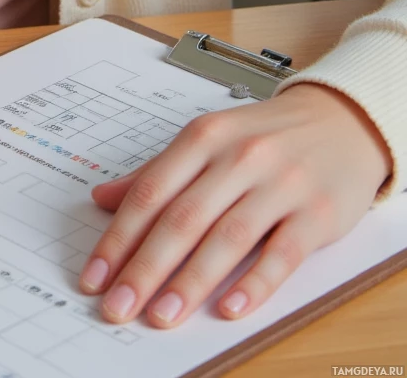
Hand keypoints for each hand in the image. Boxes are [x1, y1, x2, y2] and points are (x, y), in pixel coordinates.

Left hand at [77, 81, 392, 327]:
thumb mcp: (208, 140)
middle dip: (145, 268)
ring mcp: (280, 185)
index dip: (119, 238)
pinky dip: (254, 283)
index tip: (94, 277)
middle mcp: (239, 158)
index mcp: (204, 137)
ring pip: (227, 238)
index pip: (151, 192)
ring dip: (190, 282)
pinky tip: (228, 309)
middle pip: (183, 218)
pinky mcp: (316, 214)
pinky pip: (281, 253)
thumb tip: (102, 199)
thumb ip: (158, 172)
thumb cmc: (265, 136)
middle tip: (117, 307)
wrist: (342, 120)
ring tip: (161, 316)